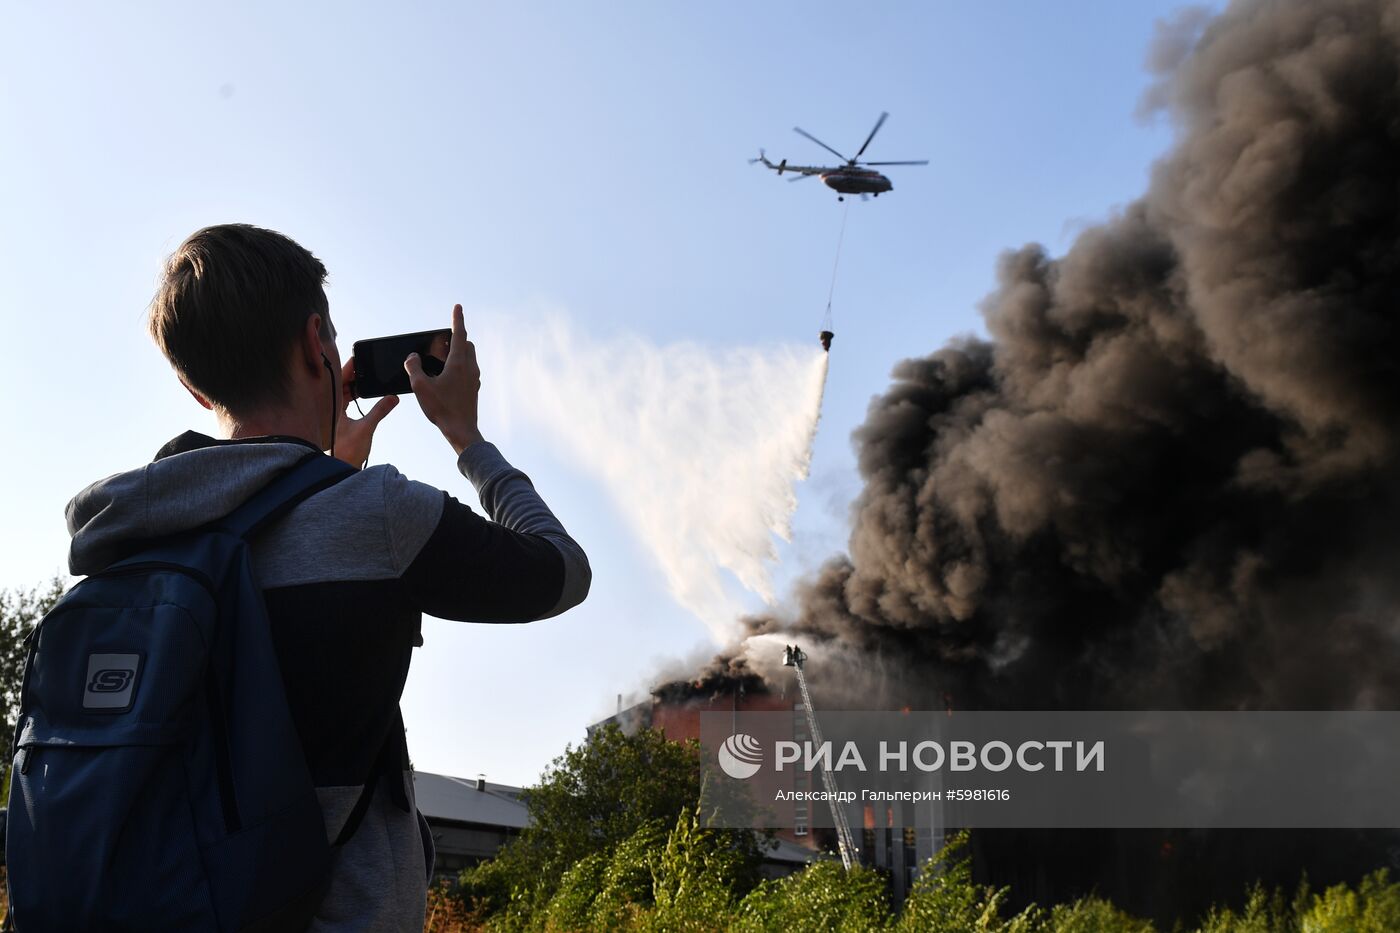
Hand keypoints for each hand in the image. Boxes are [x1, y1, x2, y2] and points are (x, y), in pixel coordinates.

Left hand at [335, 357, 398, 467]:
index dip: (347, 369)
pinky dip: (354, 398)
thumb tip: (392, 397)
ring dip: (354, 387)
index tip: (357, 359)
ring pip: (343, 395)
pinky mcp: (339, 423)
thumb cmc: (346, 452)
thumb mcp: (366, 429)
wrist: (339, 471)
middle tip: (366, 366)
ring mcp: (333, 416)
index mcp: (332, 407)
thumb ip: (380, 411)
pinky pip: (346, 404)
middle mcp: (330, 410)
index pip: (339, 382)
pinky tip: (363, 395)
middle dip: (353, 376)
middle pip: (341, 386)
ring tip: (367, 378)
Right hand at [405, 303, 483, 454]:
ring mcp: (474, 379)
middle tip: (442, 340)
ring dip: (457, 353)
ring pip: (468, 357)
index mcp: (459, 363)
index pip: (459, 334)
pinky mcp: (473, 389)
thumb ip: (414, 367)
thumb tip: (413, 357)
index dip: (457, 319)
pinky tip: (445, 377)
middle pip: (466, 344)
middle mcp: (470, 368)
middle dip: (456, 338)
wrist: (461, 431)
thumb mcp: (421, 386)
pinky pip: (467, 370)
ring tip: (440, 359)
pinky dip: (458, 366)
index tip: (458, 307)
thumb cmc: (443, 409)